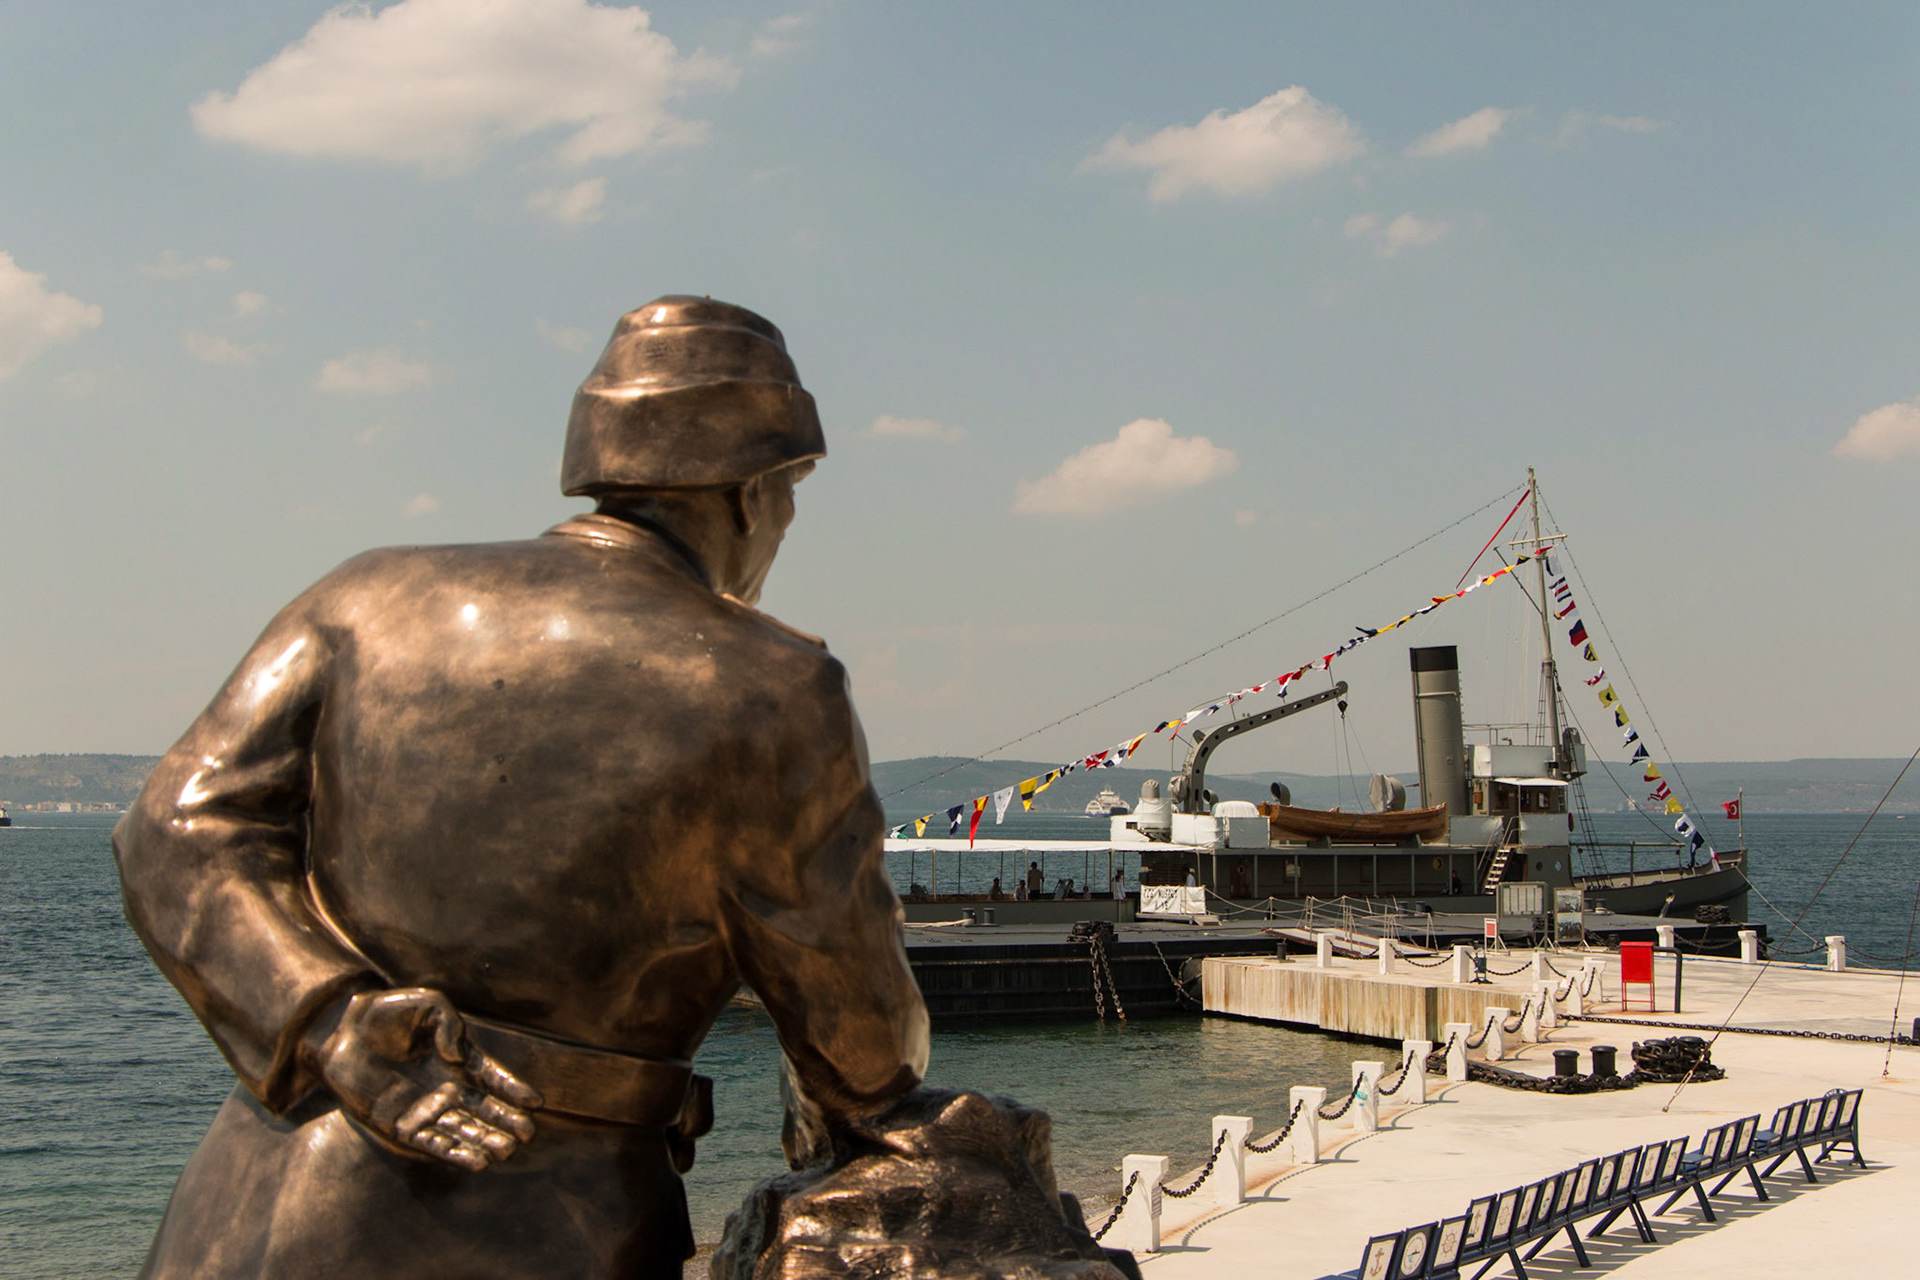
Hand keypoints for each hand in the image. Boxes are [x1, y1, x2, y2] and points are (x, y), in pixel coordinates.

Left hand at [310, 988, 542, 1170]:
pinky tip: (478, 1162)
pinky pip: (434, 1144)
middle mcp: (447, 1088)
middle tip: (528, 1135)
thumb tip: (456, 1058)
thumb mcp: (426, 1003)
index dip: (514, 1090)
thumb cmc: (386, 1013)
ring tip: (506, 1151)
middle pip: (484, 1110)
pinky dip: (456, 1154)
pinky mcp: (402, 1126)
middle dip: (506, 1122)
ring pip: (463, 1131)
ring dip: (485, 1142)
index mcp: (458, 1060)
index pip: (492, 1078)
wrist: (343, 1033)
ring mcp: (425, 1110)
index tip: (536, 1102)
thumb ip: (449, 1023)